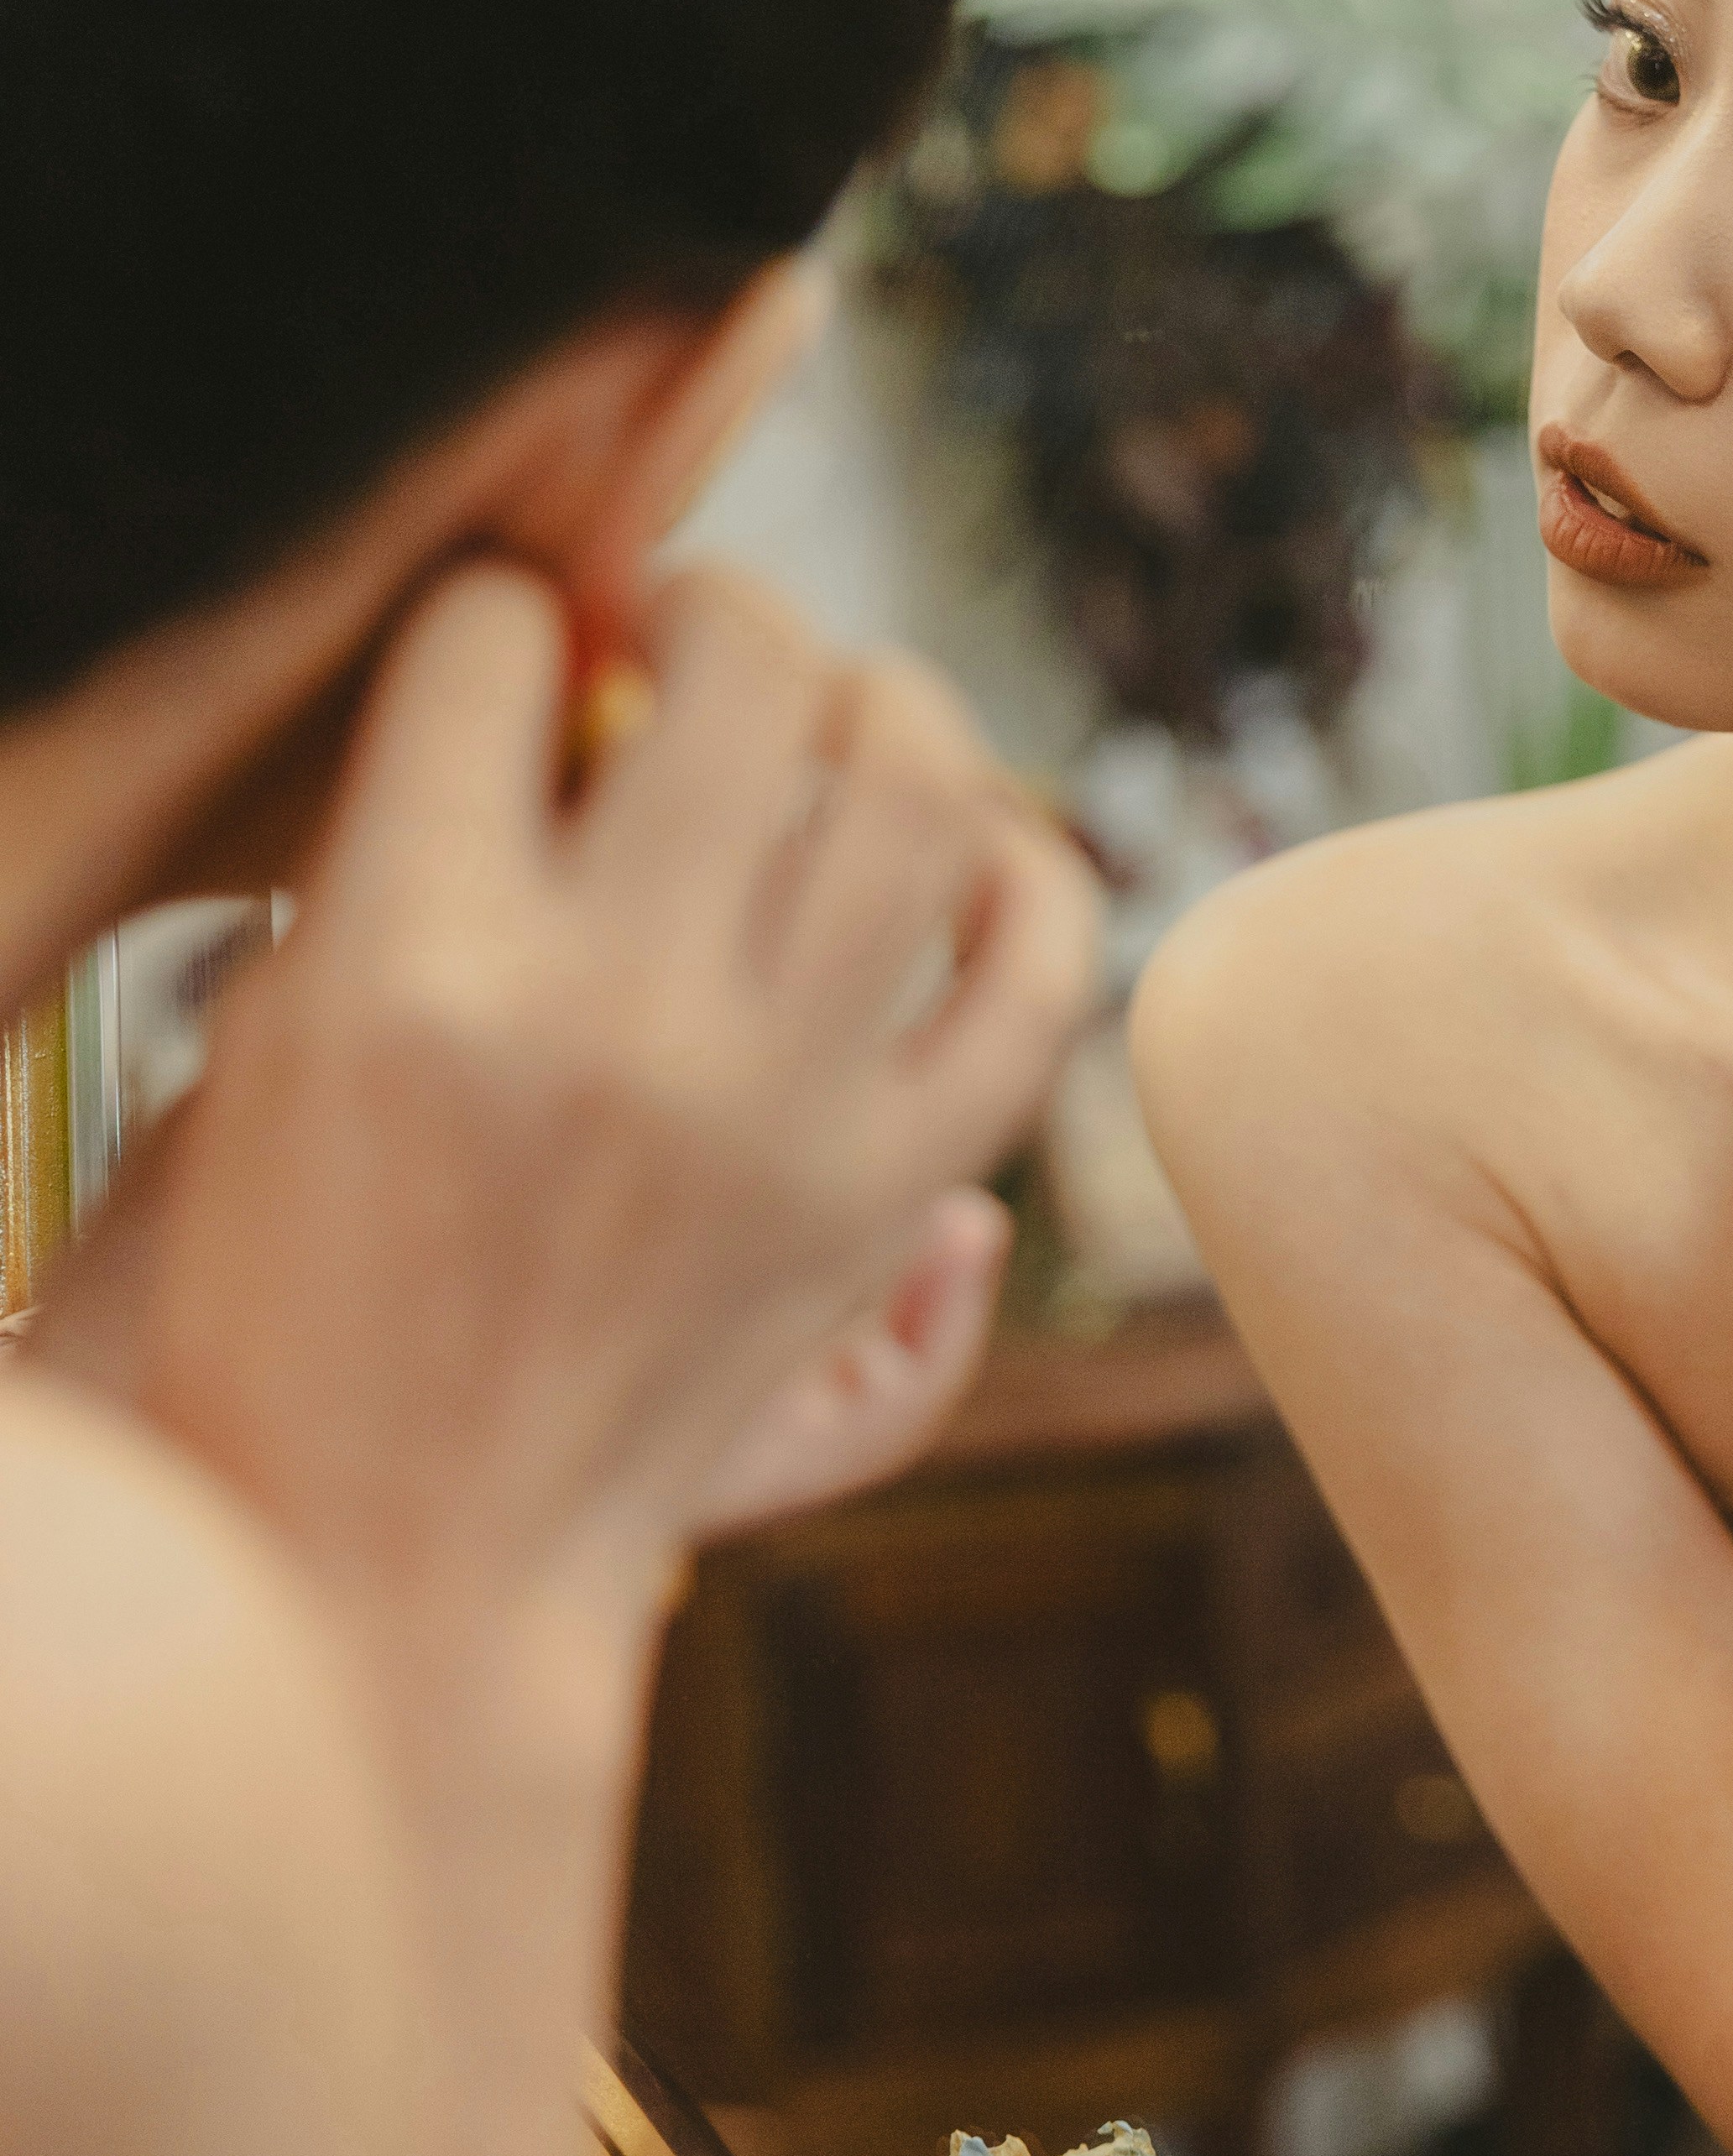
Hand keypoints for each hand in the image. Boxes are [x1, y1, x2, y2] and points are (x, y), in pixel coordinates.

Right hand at [70, 557, 1095, 1684]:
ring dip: (886, 697)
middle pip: (744, 670)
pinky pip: (1029, 982)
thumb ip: (405, 838)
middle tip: (687, 628)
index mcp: (421, 964)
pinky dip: (1026, 886)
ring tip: (830, 707)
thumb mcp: (280, 1032)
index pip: (494, 643)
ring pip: (921, 784)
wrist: (399, 1557)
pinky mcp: (881, 1199)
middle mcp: (623, 1020)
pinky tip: (975, 850)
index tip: (511, 641)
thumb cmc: (292, 1282)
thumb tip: (569, 679)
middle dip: (718, 598)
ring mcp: (779, 1111)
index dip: (500, 612)